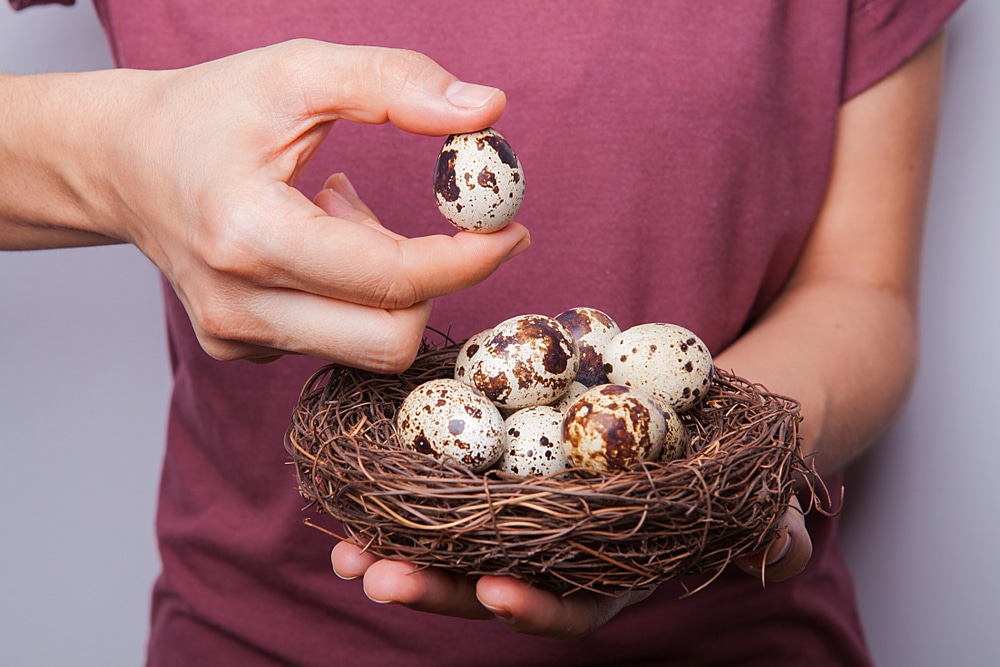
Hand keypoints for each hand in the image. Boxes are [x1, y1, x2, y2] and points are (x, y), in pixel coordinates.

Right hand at [33, 40, 529, 368]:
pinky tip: (314, 242)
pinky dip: (350, 294)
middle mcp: (237, 306)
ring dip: (384, 283)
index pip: (392, 278)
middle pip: (390, 338)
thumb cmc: (208, 112)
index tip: (511, 230)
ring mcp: (235, 338)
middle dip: (432, 282)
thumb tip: (489, 109)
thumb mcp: (297, 72)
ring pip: (367, 344)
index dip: (468, 259)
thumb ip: (395, 83)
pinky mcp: (238, 350)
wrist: (122, 162)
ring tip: (338, 215)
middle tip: (428, 225)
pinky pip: (333, 340)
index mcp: (248, 234)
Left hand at [330, 496, 810, 638]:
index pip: (575, 605)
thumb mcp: (764, 497)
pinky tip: (357, 486)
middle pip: (491, 581)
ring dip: (396, 548)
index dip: (536, 606)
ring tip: (342, 550)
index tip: (496, 592)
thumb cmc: (729, 468)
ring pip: (456, 544)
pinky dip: (401, 491)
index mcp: (617, 571)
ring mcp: (527, 515)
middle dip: (435, 587)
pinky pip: (448, 486)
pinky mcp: (503, 469)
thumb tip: (783, 546)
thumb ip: (773, 528)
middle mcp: (561, 555)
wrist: (692, 419)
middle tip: (373, 576)